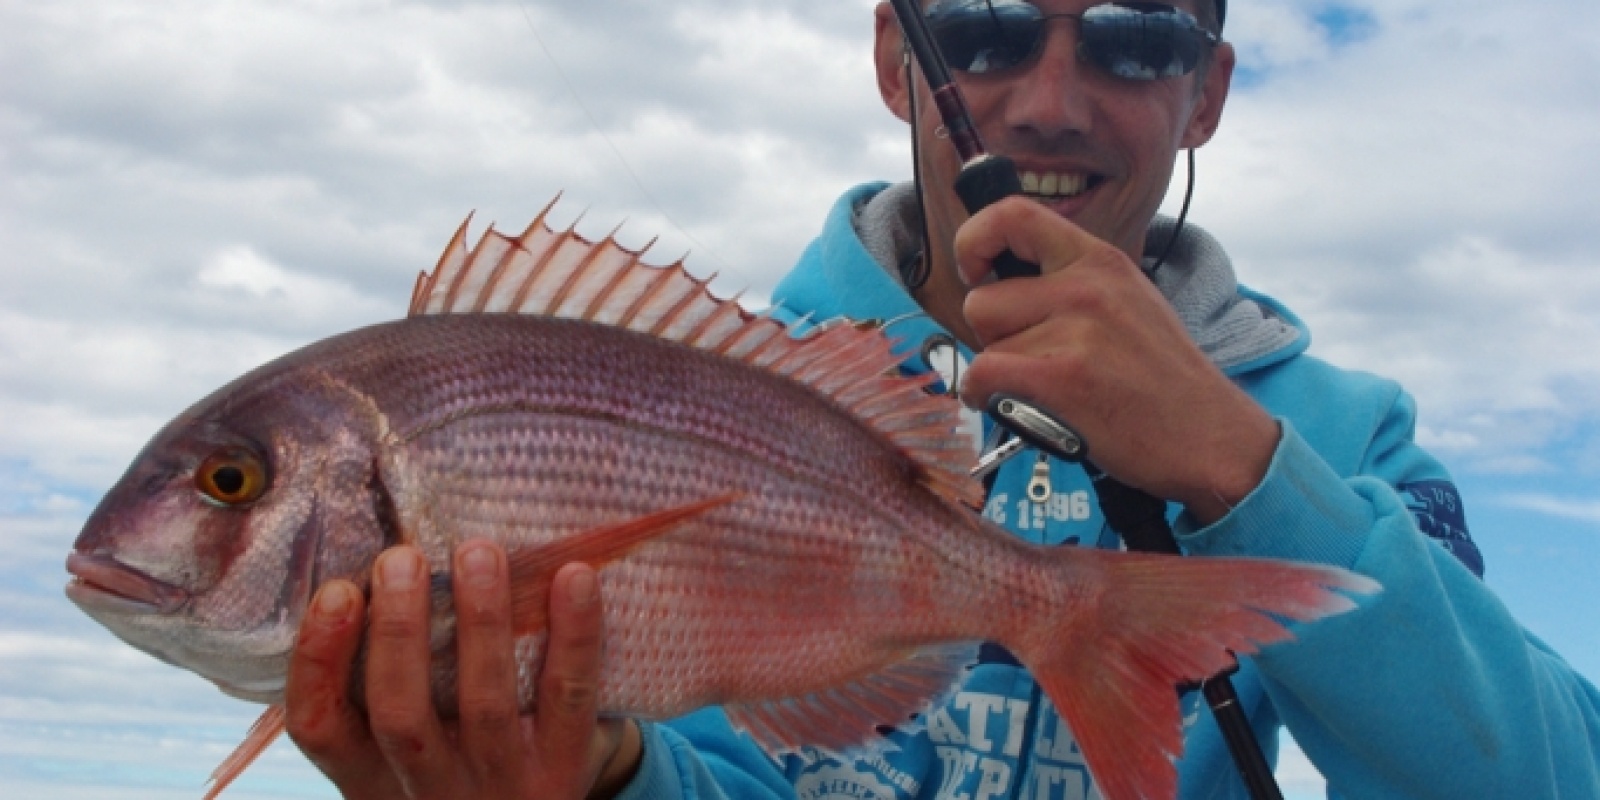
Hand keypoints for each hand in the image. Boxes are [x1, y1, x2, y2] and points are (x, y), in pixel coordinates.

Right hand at [284, 542, 642, 798]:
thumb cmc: (463, 751)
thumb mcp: (412, 736)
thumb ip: (395, 674)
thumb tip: (386, 558)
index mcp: (372, 775)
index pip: (322, 726)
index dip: (318, 659)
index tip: (336, 590)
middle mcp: (428, 788)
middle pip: (400, 715)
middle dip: (398, 631)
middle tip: (402, 558)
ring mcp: (498, 785)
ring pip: (485, 705)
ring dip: (480, 621)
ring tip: (479, 553)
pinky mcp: (564, 772)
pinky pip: (569, 698)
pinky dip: (575, 634)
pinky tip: (574, 576)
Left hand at [953, 197, 1278, 523]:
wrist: (1208, 435)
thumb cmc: (1162, 381)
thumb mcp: (1127, 302)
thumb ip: (1070, 285)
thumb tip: (999, 282)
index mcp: (1100, 260)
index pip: (1013, 214)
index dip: (975, 239)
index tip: (976, 271)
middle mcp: (1086, 287)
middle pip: (982, 300)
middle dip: (993, 337)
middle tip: (1033, 360)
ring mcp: (1074, 331)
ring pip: (983, 346)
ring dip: (999, 374)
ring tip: (1045, 390)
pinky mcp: (1060, 377)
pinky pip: (982, 376)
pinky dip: (985, 398)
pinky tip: (1016, 408)